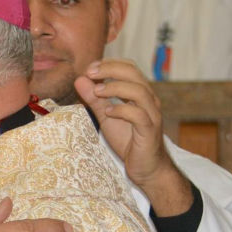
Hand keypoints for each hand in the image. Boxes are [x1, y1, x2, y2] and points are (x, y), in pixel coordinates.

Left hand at [75, 59, 192, 215]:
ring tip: (97, 91)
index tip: (90, 67)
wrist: (146, 168)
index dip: (110, 63)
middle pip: (134, 74)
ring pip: (139, 92)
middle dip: (110, 70)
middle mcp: (149, 100)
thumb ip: (94, 100)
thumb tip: (80, 79)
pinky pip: (139, 115)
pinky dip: (122, 110)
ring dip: (115, 88)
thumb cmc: (129, 141)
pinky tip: (108, 113)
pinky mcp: (149, 131)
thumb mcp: (107, 117)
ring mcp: (151, 115)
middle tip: (90, 72)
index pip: (129, 68)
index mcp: (140, 94)